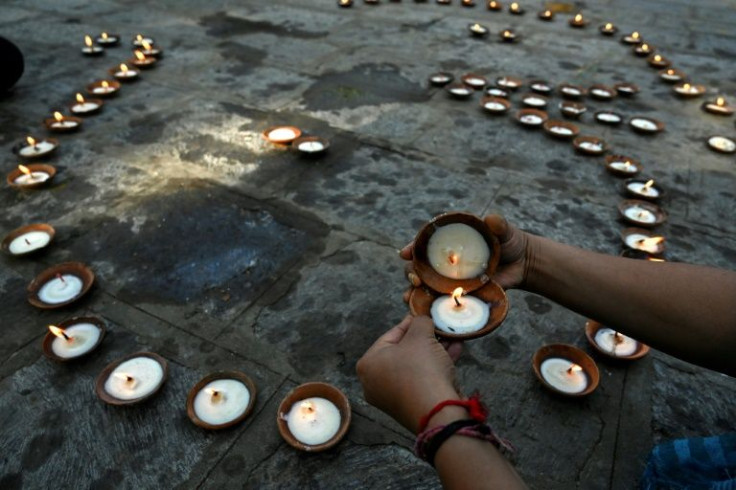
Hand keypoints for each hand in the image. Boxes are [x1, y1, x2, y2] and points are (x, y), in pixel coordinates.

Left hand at [356, 315, 462, 433]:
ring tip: (452, 339)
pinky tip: (455, 352)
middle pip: (404, 352)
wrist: (438, 412)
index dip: (411, 322)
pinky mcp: (409, 406)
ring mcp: (391, 397)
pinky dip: (436, 367)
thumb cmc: (421, 369)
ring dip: (435, 351)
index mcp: (368, 364)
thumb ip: (420, 322)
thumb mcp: (421, 335)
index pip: (391, 335)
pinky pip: (421, 380)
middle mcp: (374, 382)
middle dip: (426, 339)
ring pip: (415, 366)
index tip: (424, 315)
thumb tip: (422, 321)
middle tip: (439, 328)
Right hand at [401, 214, 531, 298]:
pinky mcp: (458, 295)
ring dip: (413, 291)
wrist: (523, 264)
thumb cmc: (510, 242)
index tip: (405, 253)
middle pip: (419, 265)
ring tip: (411, 297)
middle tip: (415, 278)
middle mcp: (444, 260)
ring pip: (423, 285)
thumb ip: (499, 225)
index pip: (424, 243)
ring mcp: (449, 279)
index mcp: (449, 240)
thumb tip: (491, 220)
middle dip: (411, 272)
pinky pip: (440, 301)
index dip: (412, 247)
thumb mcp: (504, 231)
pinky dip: (429, 307)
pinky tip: (422, 312)